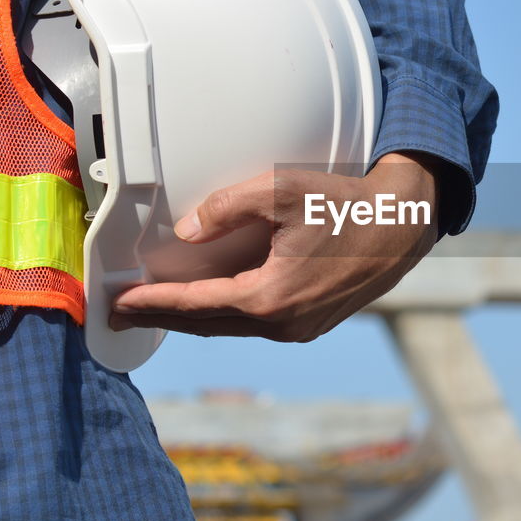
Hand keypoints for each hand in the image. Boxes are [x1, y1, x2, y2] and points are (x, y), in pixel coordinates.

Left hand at [109, 152, 442, 341]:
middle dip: (163, 318)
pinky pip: (257, 323)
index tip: (119, 303)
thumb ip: (228, 207)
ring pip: (233, 327)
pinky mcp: (313, 323)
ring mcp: (301, 328)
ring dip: (195, 318)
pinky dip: (227, 315)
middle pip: (208, 325)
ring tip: (161, 309)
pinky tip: (213, 304)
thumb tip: (188, 231)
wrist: (401, 225)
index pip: (195, 305)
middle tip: (122, 314)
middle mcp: (283, 323)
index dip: (153, 303)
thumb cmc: (345, 205)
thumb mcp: (282, 192)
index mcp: (270, 297)